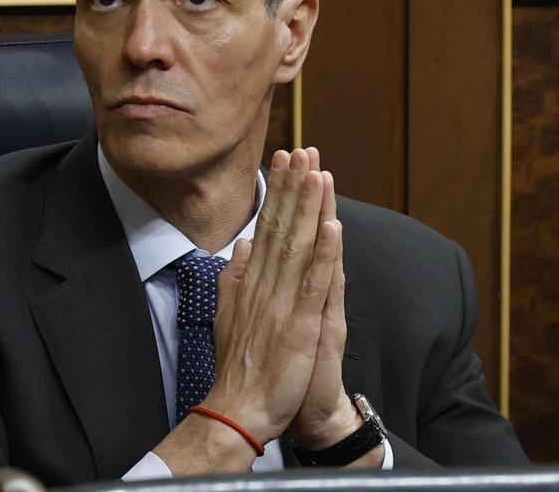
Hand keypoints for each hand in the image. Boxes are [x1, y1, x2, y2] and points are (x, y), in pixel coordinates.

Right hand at [152, 147, 352, 474]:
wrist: (239, 408)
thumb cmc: (238, 367)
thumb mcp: (227, 315)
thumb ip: (234, 277)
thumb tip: (240, 244)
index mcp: (251, 283)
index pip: (266, 228)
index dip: (277, 193)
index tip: (283, 161)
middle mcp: (265, 285)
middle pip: (281, 227)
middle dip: (292, 187)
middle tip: (301, 150)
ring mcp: (282, 302)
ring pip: (297, 246)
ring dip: (308, 208)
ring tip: (317, 172)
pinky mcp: (299, 323)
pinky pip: (314, 283)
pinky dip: (323, 254)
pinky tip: (331, 226)